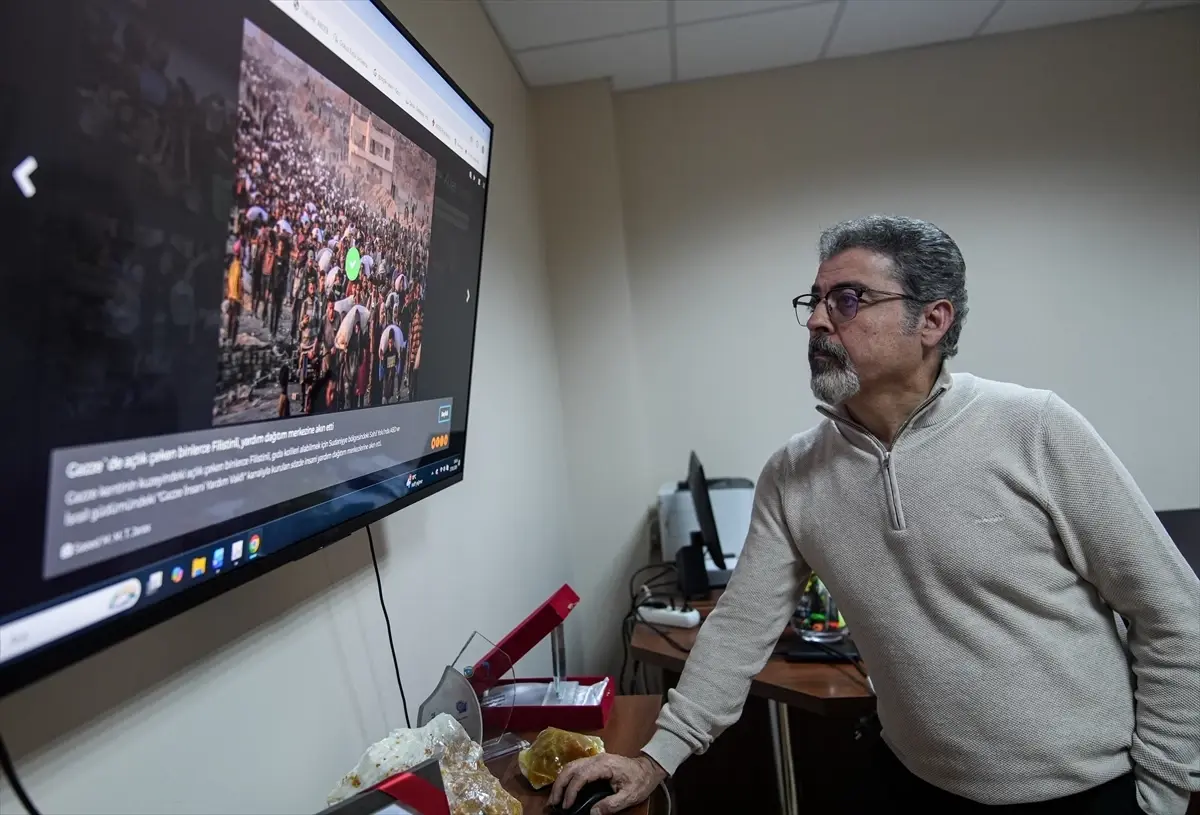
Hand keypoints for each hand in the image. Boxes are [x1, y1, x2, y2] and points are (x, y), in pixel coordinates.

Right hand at [549, 753, 666, 814]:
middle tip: (553, 802)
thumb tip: (592, 813)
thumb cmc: (640, 781)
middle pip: (571, 767)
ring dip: (561, 781)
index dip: (571, 790)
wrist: (649, 768)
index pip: (581, 775)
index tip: (566, 806)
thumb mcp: (629, 796)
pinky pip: (576, 767)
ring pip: (571, 765)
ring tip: (555, 798)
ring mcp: (595, 759)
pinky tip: (564, 789)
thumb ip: (611, 805)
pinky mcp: (594, 762)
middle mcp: (596, 759)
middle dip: (560, 785)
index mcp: (604, 765)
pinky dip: (567, 777)